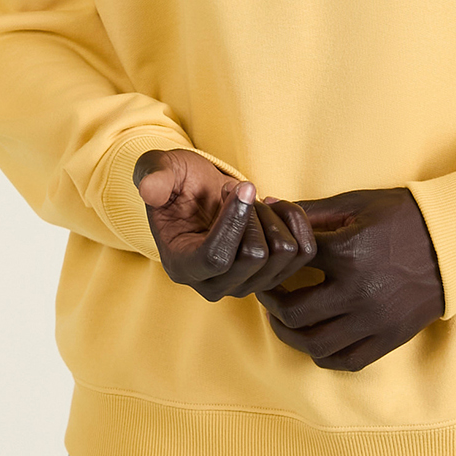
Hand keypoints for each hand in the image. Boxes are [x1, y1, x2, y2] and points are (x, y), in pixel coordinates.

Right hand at [133, 149, 316, 300]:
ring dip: (272, 215)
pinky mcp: (274, 275)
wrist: (202, 195)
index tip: (242, 185)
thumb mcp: (159, 169)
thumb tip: (149, 189)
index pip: (217, 257)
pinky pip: (305, 250)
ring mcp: (248, 285)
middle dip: (253, 212)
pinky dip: (295, 219)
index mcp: (182, 267)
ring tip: (252, 201)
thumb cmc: (179, 183)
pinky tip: (273, 207)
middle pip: (256, 255)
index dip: (235, 220)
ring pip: (284, 251)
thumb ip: (152, 175)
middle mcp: (215, 285)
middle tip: (236, 191)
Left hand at [255, 187, 444, 371]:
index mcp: (348, 252)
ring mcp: (374, 319)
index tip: (266, 258)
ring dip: (289, 334)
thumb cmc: (405, 217)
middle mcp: (358, 291)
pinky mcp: (388, 338)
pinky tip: (315, 338)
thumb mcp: (357, 204)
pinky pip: (345, 360)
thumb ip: (311, 210)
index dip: (272, 258)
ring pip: (314, 343)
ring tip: (283, 319)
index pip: (291, 261)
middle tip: (267, 291)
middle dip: (270, 301)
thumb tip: (269, 206)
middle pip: (294, 309)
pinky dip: (322, 354)